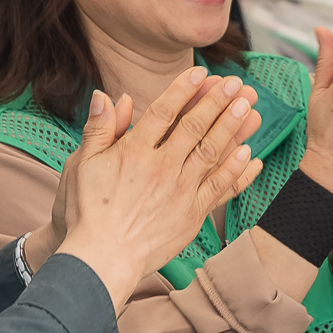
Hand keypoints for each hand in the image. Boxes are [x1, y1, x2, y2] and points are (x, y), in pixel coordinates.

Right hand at [49, 68, 266, 294]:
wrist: (101, 259)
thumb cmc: (86, 211)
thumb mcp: (81, 164)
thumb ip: (100, 128)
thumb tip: (109, 95)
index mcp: (134, 152)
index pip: (164, 111)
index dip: (184, 90)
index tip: (201, 73)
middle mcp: (162, 168)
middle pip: (195, 127)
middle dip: (218, 102)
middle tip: (236, 83)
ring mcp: (181, 192)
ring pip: (213, 153)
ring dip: (233, 128)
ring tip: (250, 107)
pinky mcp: (192, 215)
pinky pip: (221, 189)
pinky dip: (238, 171)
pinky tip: (251, 155)